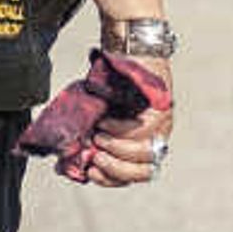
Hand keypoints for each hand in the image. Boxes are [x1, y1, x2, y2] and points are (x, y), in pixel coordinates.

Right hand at [76, 53, 171, 190]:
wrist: (126, 52)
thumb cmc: (108, 85)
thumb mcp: (95, 117)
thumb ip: (89, 140)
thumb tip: (68, 165)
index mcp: (143, 144)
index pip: (136, 175)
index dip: (113, 179)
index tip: (91, 170)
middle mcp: (157, 137)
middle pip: (145, 171)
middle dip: (116, 168)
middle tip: (96, 154)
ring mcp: (164, 124)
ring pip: (143, 151)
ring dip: (116, 146)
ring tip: (99, 133)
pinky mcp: (164, 108)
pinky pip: (144, 129)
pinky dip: (120, 128)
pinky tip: (106, 119)